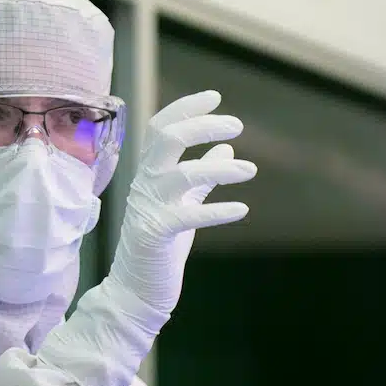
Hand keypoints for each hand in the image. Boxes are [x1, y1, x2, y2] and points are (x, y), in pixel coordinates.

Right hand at [109, 90, 255, 314]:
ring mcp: (149, 208)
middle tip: (237, 125)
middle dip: (202, 126)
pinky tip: (241, 209)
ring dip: (220, 168)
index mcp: (150, 173)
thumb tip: (225, 148)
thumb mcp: (183, 204)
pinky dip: (217, 210)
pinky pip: (189, 215)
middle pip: (167, 139)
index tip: (214, 96)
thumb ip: (202, 178)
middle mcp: (145, 184)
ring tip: (250, 170)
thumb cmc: (159, 246)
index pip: (160, 127)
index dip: (186, 108)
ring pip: (182, 174)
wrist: (136, 289)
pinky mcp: (156, 234)